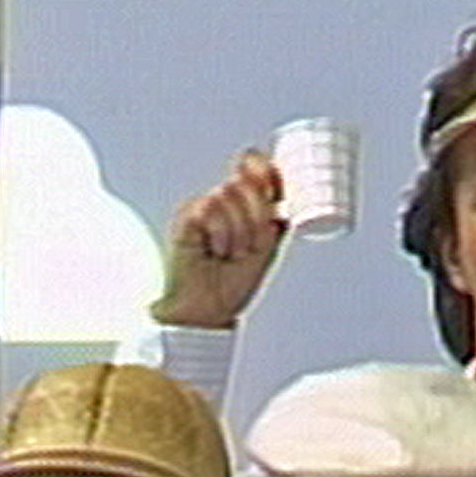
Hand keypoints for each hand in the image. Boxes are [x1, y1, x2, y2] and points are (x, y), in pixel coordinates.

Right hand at [150, 151, 286, 328]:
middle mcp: (222, 200)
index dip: (267, 170)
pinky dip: (221, 234)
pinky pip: (210, 208)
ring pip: (229, 195)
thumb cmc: (232, 284)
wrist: (208, 311)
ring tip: (232, 254)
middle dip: (258, 216)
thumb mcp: (266, 252)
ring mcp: (203, 207)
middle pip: (246, 181)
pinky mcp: (186, 217)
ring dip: (239, 231)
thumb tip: (289, 207)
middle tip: (251, 246)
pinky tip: (216, 251)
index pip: (253, 165)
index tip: (277, 193)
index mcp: (243, 204)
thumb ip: (276, 227)